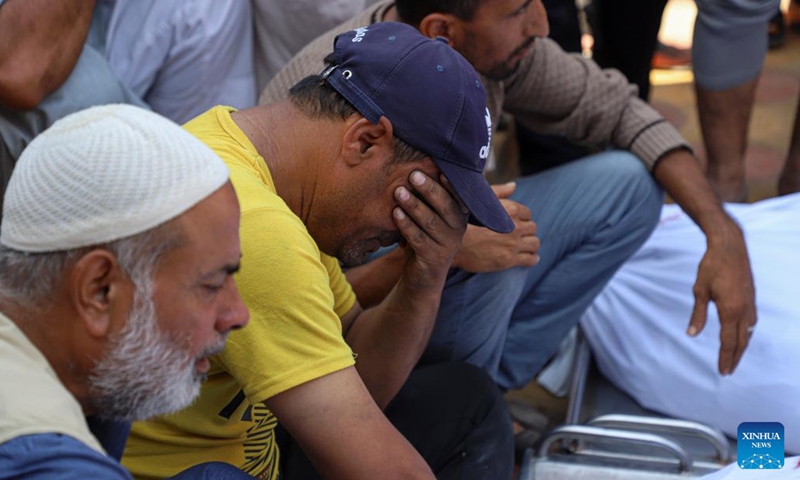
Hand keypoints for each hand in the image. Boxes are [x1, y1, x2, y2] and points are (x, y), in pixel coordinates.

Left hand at [393, 170, 467, 290]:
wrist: (422, 278)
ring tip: (398, 192)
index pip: (458, 195)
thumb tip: (415, 164)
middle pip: (445, 205)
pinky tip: (395, 213)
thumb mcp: (429, 217)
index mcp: (459, 215)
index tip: (438, 167)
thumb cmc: (423, 238)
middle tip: (413, 175)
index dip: (450, 182)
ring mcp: (447, 245)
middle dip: (429, 189)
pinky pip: (418, 238)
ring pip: (430, 221)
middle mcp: (458, 229)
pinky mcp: (433, 259)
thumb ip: (429, 197)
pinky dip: (406, 225)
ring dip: (414, 205)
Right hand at [453, 182, 539, 272]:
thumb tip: (514, 186)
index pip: (527, 213)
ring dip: (531, 244)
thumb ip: (499, 192)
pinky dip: (533, 258)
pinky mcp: (509, 260)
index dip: (522, 218)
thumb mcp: (478, 200)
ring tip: (526, 247)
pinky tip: (529, 258)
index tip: (515, 223)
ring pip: (535, 243)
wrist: (451, 244)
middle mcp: (515, 226)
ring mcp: (513, 244)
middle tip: (519, 236)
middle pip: (533, 228)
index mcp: (510, 209)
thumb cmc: (461, 220)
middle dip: (527, 231)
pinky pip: (531, 259)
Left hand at [687, 220, 755, 374]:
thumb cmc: (711, 266)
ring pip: (748, 331)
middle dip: (735, 357)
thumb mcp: (699, 291)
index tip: (723, 371)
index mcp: (731, 310)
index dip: (725, 358)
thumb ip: (697, 314)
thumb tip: (691, 334)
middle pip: (741, 340)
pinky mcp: (751, 296)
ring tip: (735, 357)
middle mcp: (744, 309)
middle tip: (728, 371)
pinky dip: (747, 332)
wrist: (730, 246)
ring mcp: (750, 302)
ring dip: (742, 346)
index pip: (728, 342)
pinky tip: (742, 334)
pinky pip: (751, 320)